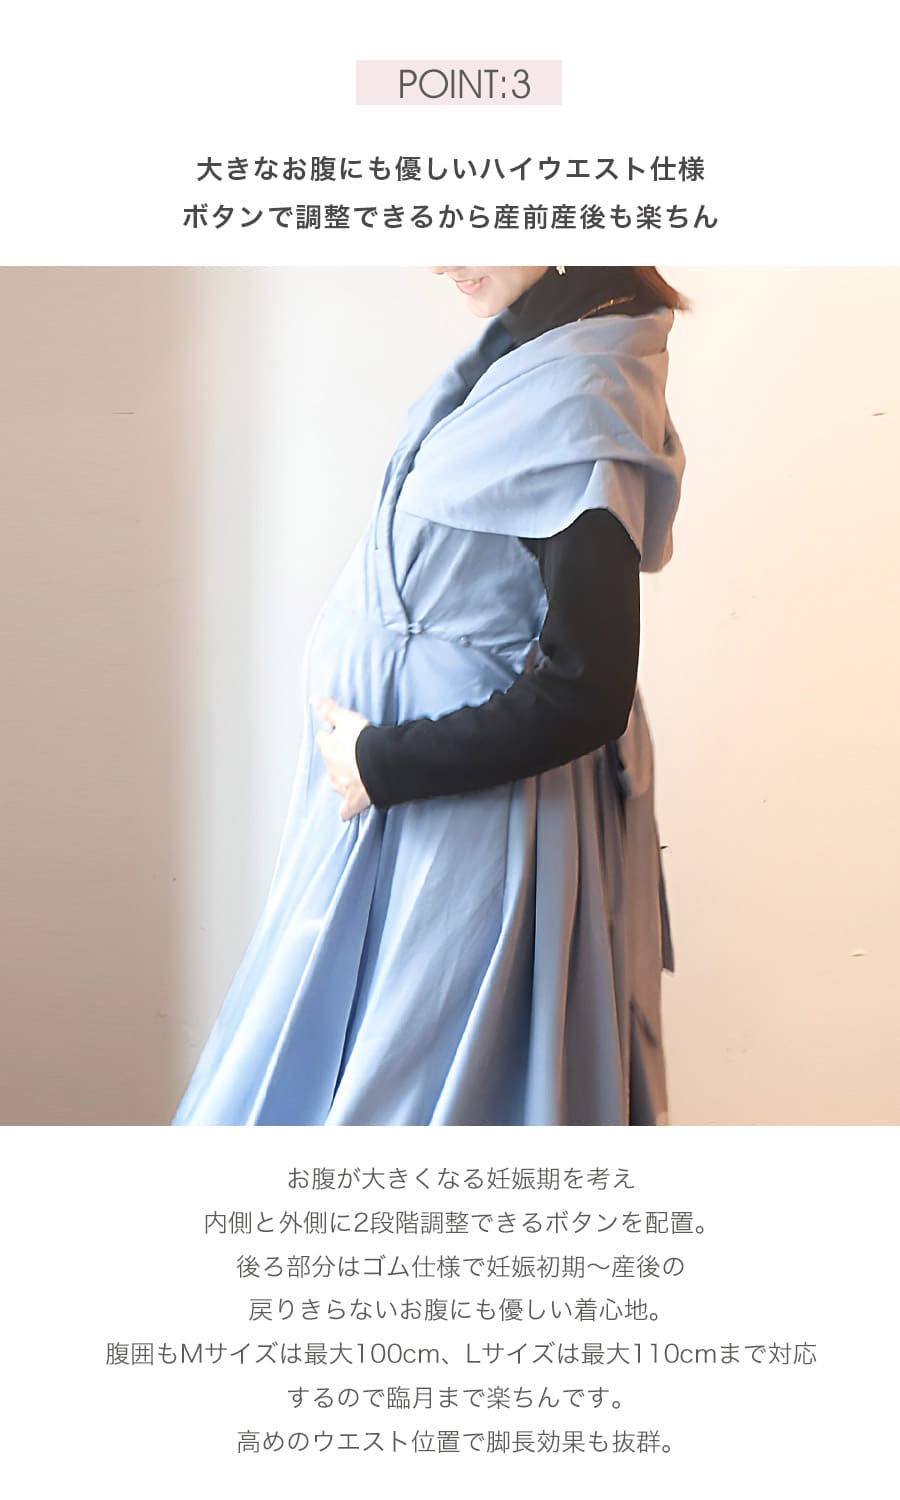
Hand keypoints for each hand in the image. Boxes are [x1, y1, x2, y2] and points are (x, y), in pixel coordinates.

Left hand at [313, 696, 372, 820]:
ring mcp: (343, 786)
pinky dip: (348, 810)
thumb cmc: (364, 741)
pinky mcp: (354, 800)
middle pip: (329, 762)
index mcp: (329, 748)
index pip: (324, 739)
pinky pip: (348, 809)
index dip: (331, 736)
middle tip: (349, 754)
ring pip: (335, 783)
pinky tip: (347, 813)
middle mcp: (332, 769)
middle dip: (336, 759)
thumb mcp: (346, 718)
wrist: (380, 764)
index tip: (338, 734)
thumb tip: (313, 700)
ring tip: (349, 776)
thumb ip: (329, 710)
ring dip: (340, 780)